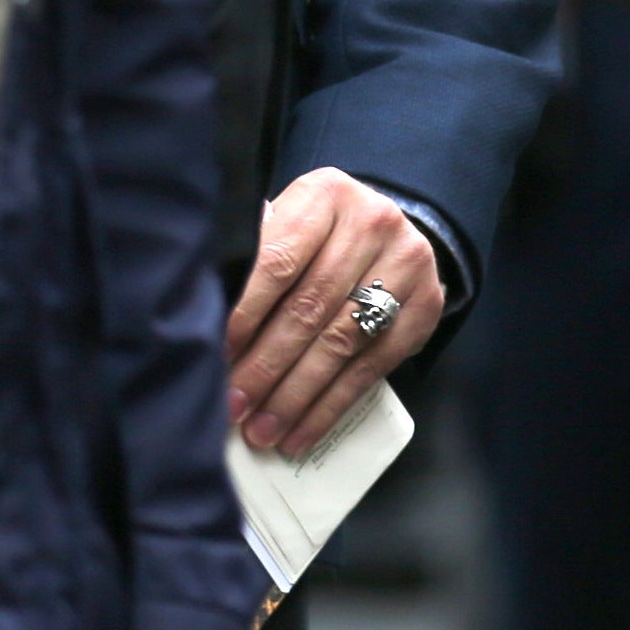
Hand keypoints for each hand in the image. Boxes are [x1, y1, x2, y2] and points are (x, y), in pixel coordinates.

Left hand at [227, 168, 441, 453]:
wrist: (390, 231)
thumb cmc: (318, 235)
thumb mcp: (287, 225)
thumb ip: (253, 261)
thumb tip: (204, 327)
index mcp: (326, 196)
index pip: (277, 261)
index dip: (243, 315)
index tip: (216, 358)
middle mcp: (372, 223)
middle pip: (310, 307)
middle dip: (266, 366)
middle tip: (233, 406)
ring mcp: (406, 264)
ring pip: (341, 343)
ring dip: (296, 396)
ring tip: (262, 430)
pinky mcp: (425, 306)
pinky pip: (372, 366)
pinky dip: (331, 406)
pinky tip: (301, 432)